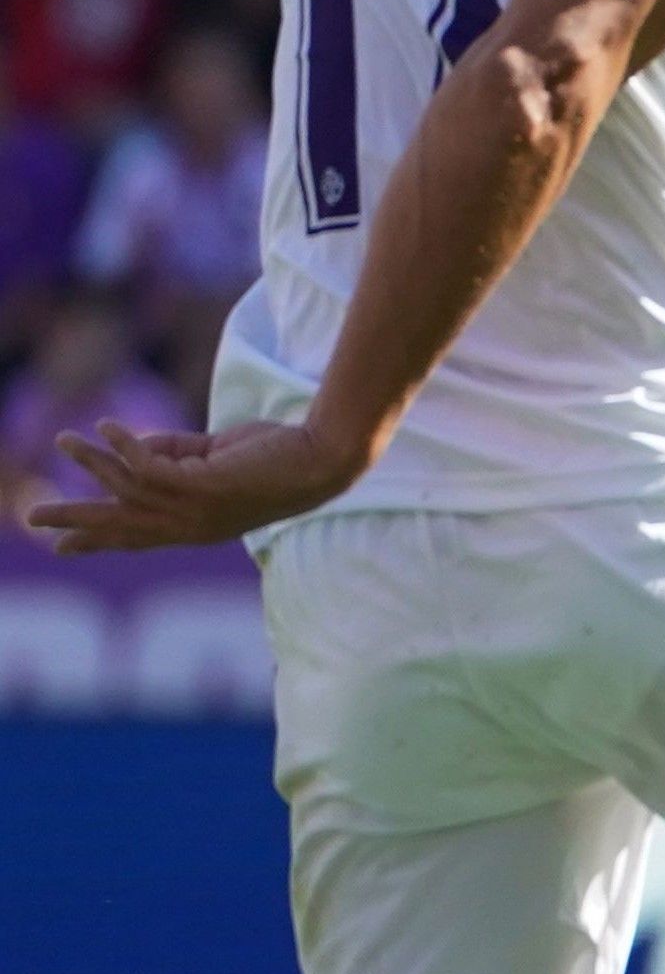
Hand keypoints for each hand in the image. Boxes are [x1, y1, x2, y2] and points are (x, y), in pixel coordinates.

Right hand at [23, 420, 372, 555]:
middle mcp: (191, 526)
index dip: (99, 538)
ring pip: (126, 490)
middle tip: (32, 519)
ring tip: (64, 437)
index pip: (137, 536)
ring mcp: (196, 510)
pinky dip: (123, 446)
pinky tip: (106, 427)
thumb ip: (174, 452)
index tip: (64, 547)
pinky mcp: (202, 487)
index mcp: (196, 526)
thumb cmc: (279, 454)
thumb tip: (130, 443)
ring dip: (92, 462)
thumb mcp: (216, 456)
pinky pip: (147, 468)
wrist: (323, 456)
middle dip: (75, 521)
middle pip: (119, 526)